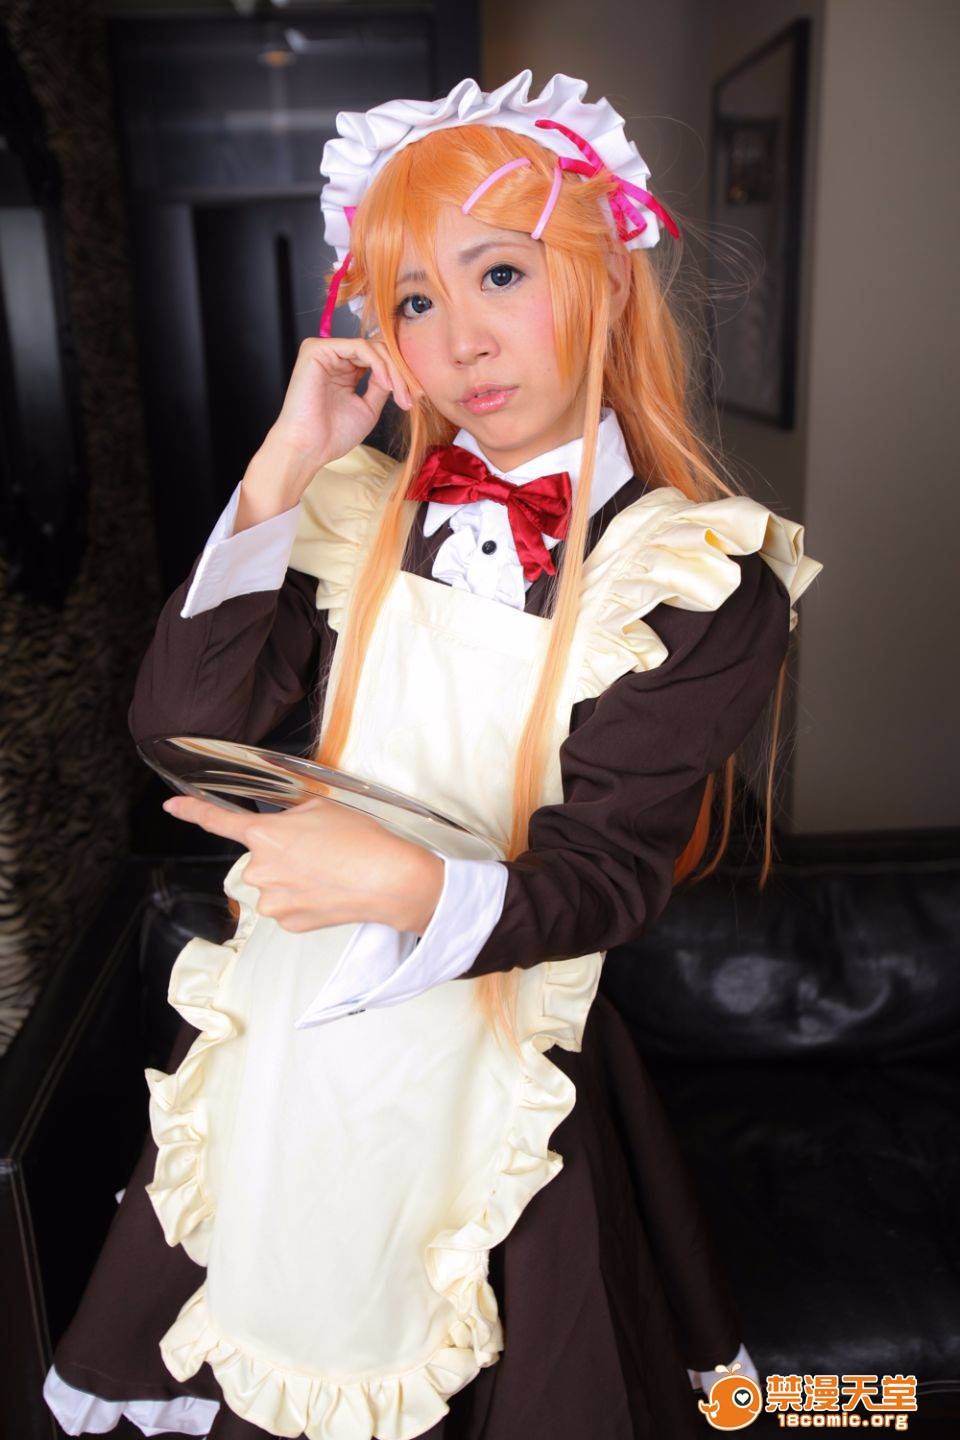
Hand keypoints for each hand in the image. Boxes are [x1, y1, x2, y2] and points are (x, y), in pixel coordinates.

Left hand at [161, 794, 443, 934]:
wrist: (387, 880)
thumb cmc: (360, 840)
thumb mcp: (321, 808)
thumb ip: (289, 815)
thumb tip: (281, 825)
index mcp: (264, 836)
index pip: (217, 821)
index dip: (191, 811)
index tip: (171, 807)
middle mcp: (259, 870)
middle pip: (259, 858)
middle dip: (280, 853)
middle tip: (316, 850)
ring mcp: (271, 901)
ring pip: (272, 884)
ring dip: (291, 878)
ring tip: (328, 871)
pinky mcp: (287, 923)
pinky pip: (286, 906)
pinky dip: (303, 899)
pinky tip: (327, 891)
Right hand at [261, 335, 413, 496]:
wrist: (308, 447)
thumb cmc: (333, 434)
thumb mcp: (368, 408)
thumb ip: (381, 386)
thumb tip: (398, 372)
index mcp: (343, 370)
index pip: (377, 360)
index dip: (398, 375)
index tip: (413, 398)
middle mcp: (333, 358)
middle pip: (377, 350)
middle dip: (399, 372)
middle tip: (410, 396)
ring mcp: (324, 351)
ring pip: (371, 347)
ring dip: (392, 369)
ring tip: (399, 393)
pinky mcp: (317, 349)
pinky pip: (360, 346)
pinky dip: (378, 364)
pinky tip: (385, 383)